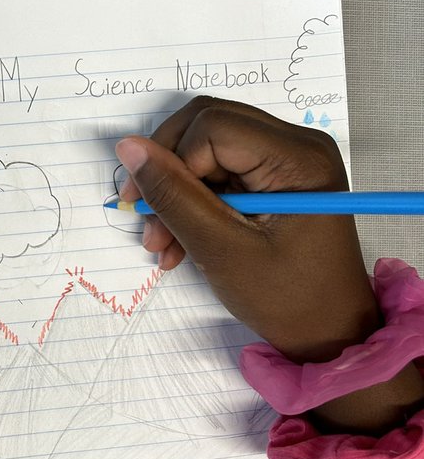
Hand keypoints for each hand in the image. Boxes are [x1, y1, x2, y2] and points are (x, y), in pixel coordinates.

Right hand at [114, 96, 380, 361]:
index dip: (171, 162)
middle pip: (207, 125)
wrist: (330, 333)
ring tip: (162, 242)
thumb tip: (128, 147)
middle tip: (147, 220)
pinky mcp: (276, 176)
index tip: (148, 212)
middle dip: (168, 171)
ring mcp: (288, 159)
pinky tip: (180, 240)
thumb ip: (174, 195)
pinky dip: (194, 200)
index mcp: (297, 158)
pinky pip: (220, 169)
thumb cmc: (287, 299)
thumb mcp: (221, 250)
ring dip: (177, 190)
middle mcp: (297, 145)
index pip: (212, 127)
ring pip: (207, 148)